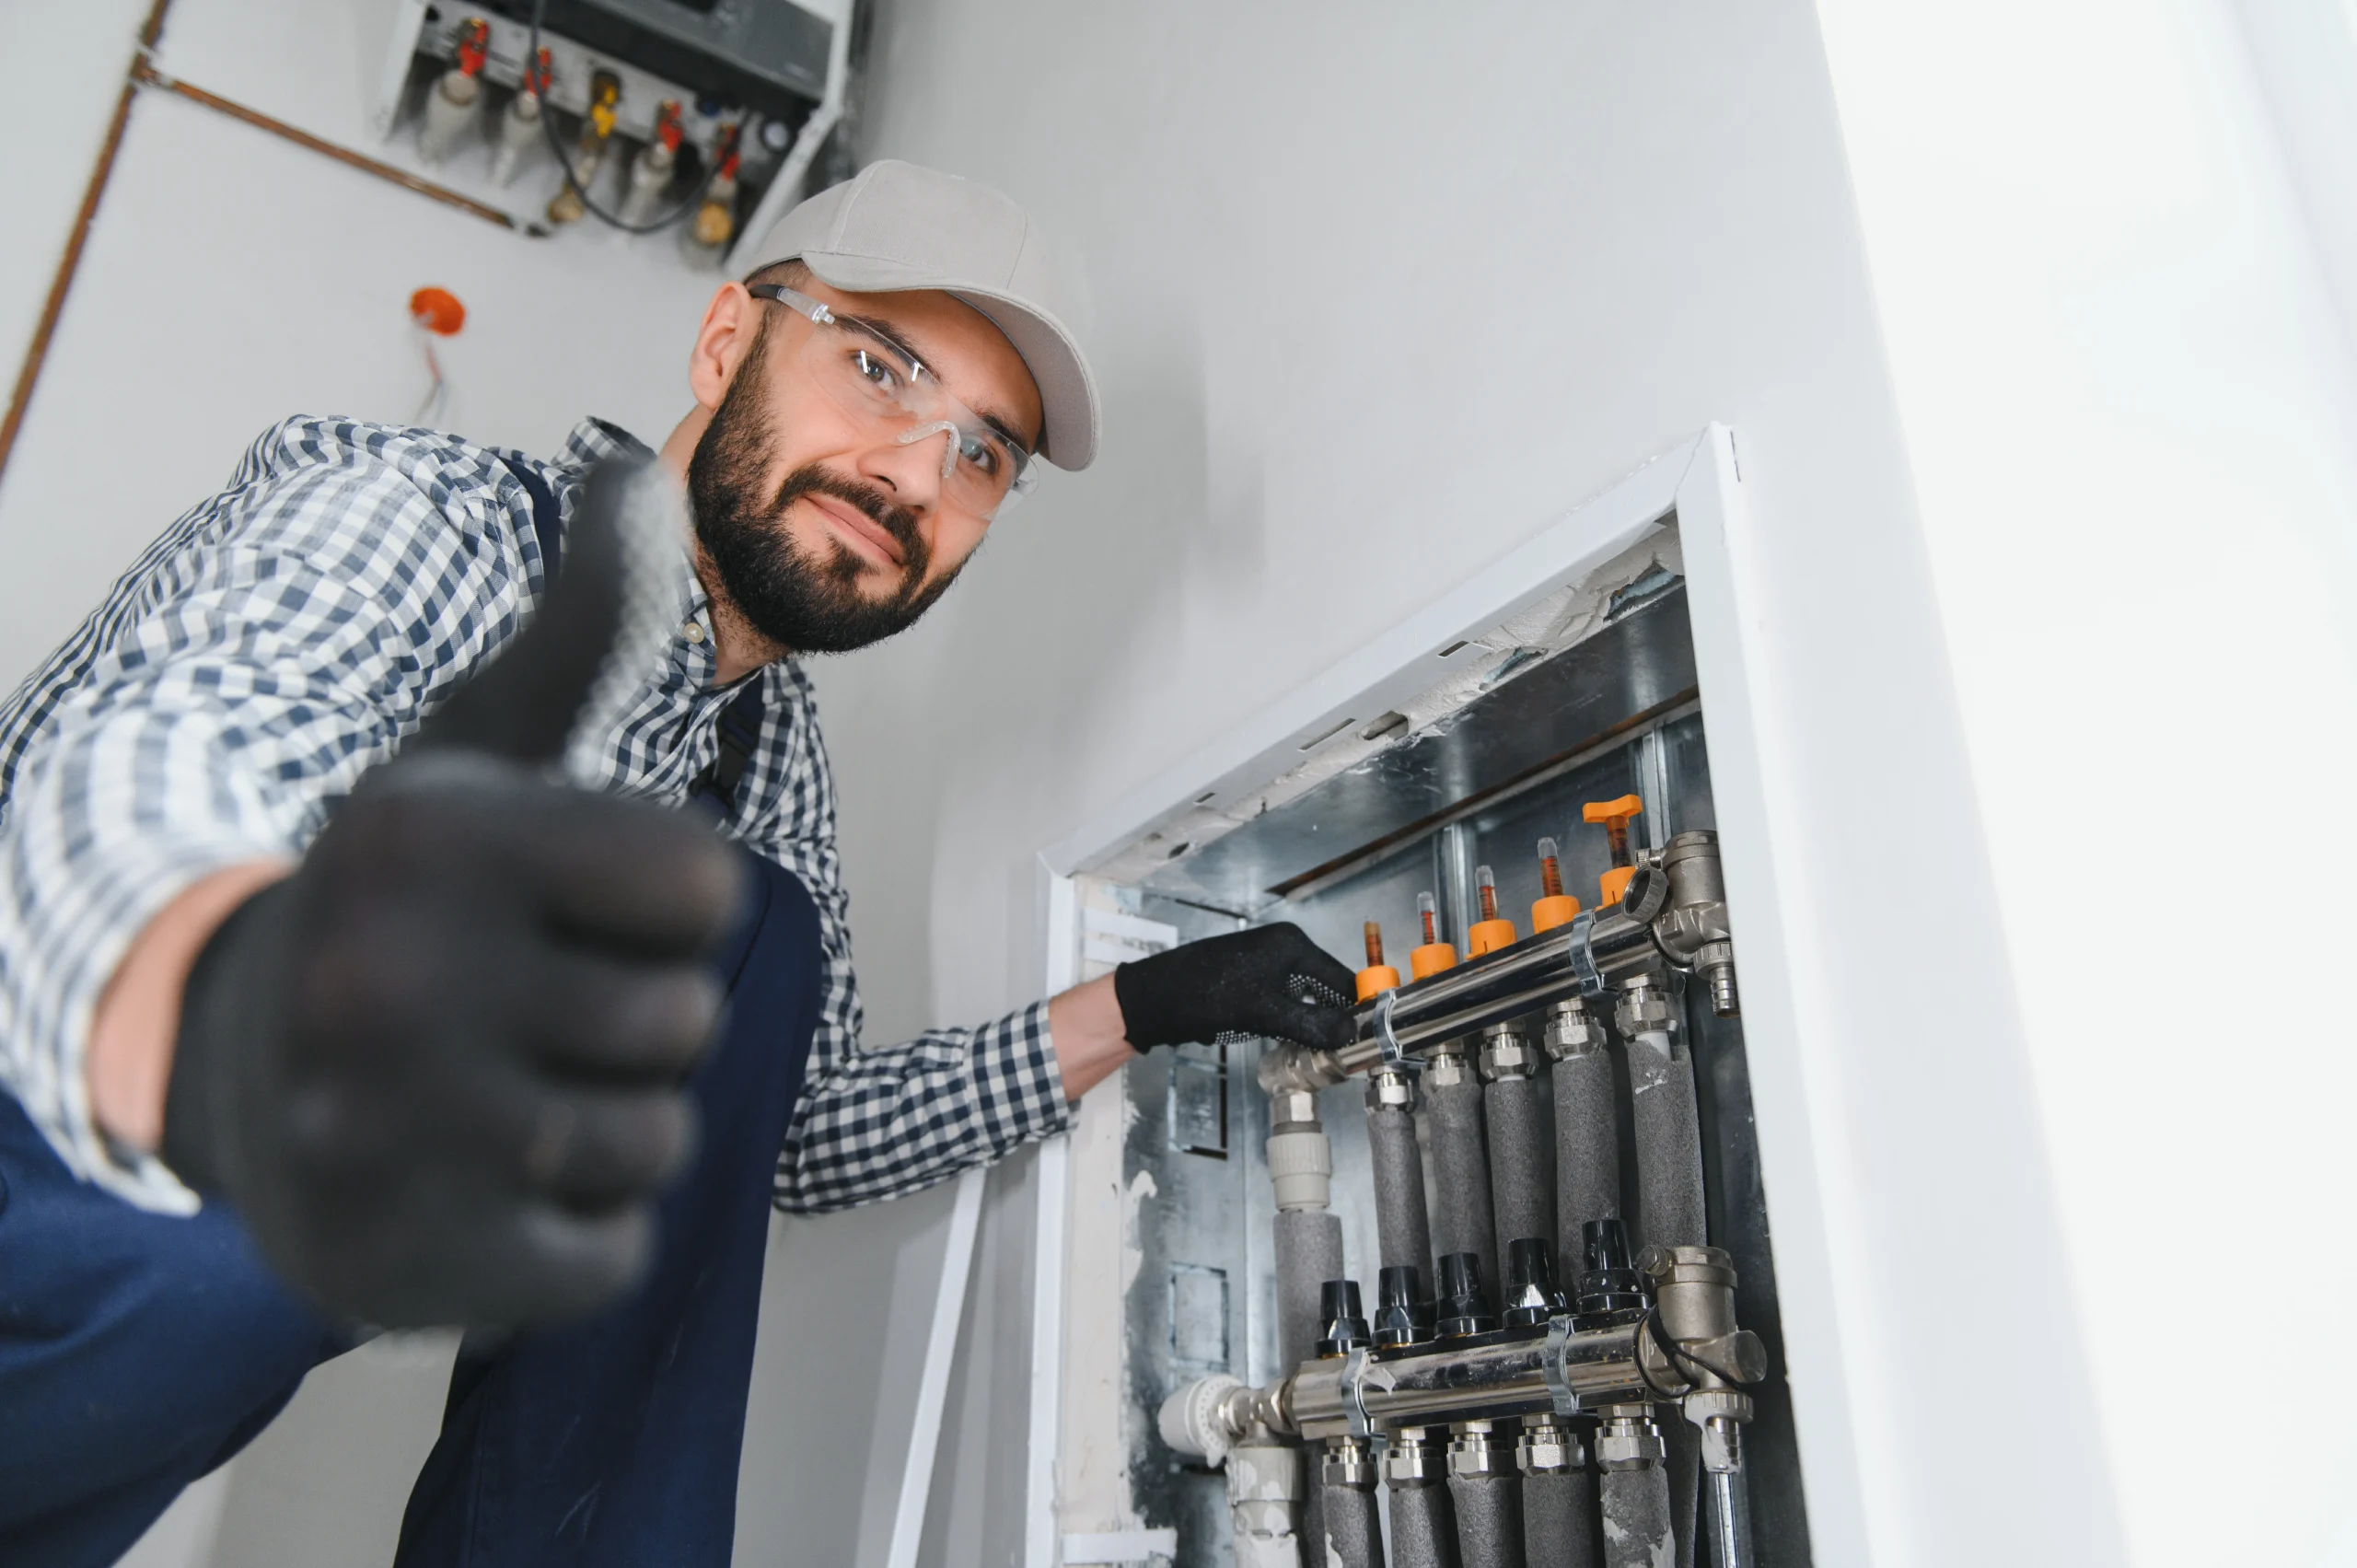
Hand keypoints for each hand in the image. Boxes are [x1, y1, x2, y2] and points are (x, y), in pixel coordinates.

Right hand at [161, 460, 744, 1328]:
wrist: (233, 1061)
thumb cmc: (409, 898)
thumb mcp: (487, 742)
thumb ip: (590, 618)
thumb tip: (644, 470)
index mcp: (435, 836)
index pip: (707, 887)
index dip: (662, 905)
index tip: (567, 906)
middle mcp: (393, 975)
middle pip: (686, 1019)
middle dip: (630, 1020)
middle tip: (517, 1009)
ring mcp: (389, 1129)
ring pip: (655, 1140)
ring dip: (605, 1126)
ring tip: (498, 1089)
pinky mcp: (404, 1259)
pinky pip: (609, 1254)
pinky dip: (569, 1231)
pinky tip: (479, 1180)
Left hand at [1112, 923, 1356, 1052]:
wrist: (1155, 999)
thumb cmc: (1208, 995)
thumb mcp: (1264, 1012)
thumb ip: (1310, 1023)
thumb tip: (1350, 1032)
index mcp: (1292, 945)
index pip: (1340, 978)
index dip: (1353, 1009)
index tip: (1362, 1041)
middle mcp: (1283, 950)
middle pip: (1323, 989)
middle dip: (1331, 1021)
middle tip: (1339, 1054)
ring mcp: (1265, 967)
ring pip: (1303, 1000)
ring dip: (1309, 1026)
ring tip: (1316, 1055)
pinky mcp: (1250, 985)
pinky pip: (1282, 1006)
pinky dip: (1288, 1025)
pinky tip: (1287, 1046)